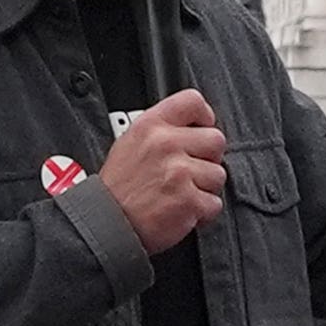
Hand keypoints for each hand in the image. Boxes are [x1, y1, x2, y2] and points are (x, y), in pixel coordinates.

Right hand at [102, 87, 228, 254]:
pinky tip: (182, 208)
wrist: (106, 223)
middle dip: (208, 158)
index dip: (205, 116)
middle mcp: (165, 145)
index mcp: (150, 126)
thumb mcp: (130, 143)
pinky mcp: (188, 200)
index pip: (193, 101)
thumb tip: (193, 126)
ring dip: (205, 187)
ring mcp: (179, 172)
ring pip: (218, 174)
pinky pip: (215, 203)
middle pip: (216, 140)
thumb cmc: (118, 188)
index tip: (203, 128)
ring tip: (181, 192)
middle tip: (190, 170)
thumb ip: (161, 130)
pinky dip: (202, 211)